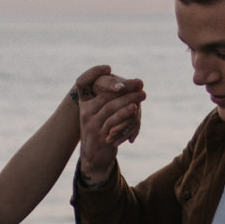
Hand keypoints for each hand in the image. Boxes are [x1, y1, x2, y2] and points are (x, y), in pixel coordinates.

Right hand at [73, 67, 144, 184]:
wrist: (95, 156)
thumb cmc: (102, 128)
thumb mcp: (101, 112)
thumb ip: (112, 98)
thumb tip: (136, 84)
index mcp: (85, 102)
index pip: (82, 82)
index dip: (93, 73)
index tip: (108, 68)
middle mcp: (86, 112)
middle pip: (105, 96)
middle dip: (125, 88)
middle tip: (140, 84)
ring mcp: (92, 125)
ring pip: (111, 109)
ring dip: (128, 100)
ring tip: (142, 95)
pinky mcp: (101, 137)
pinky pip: (115, 124)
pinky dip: (126, 115)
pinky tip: (135, 110)